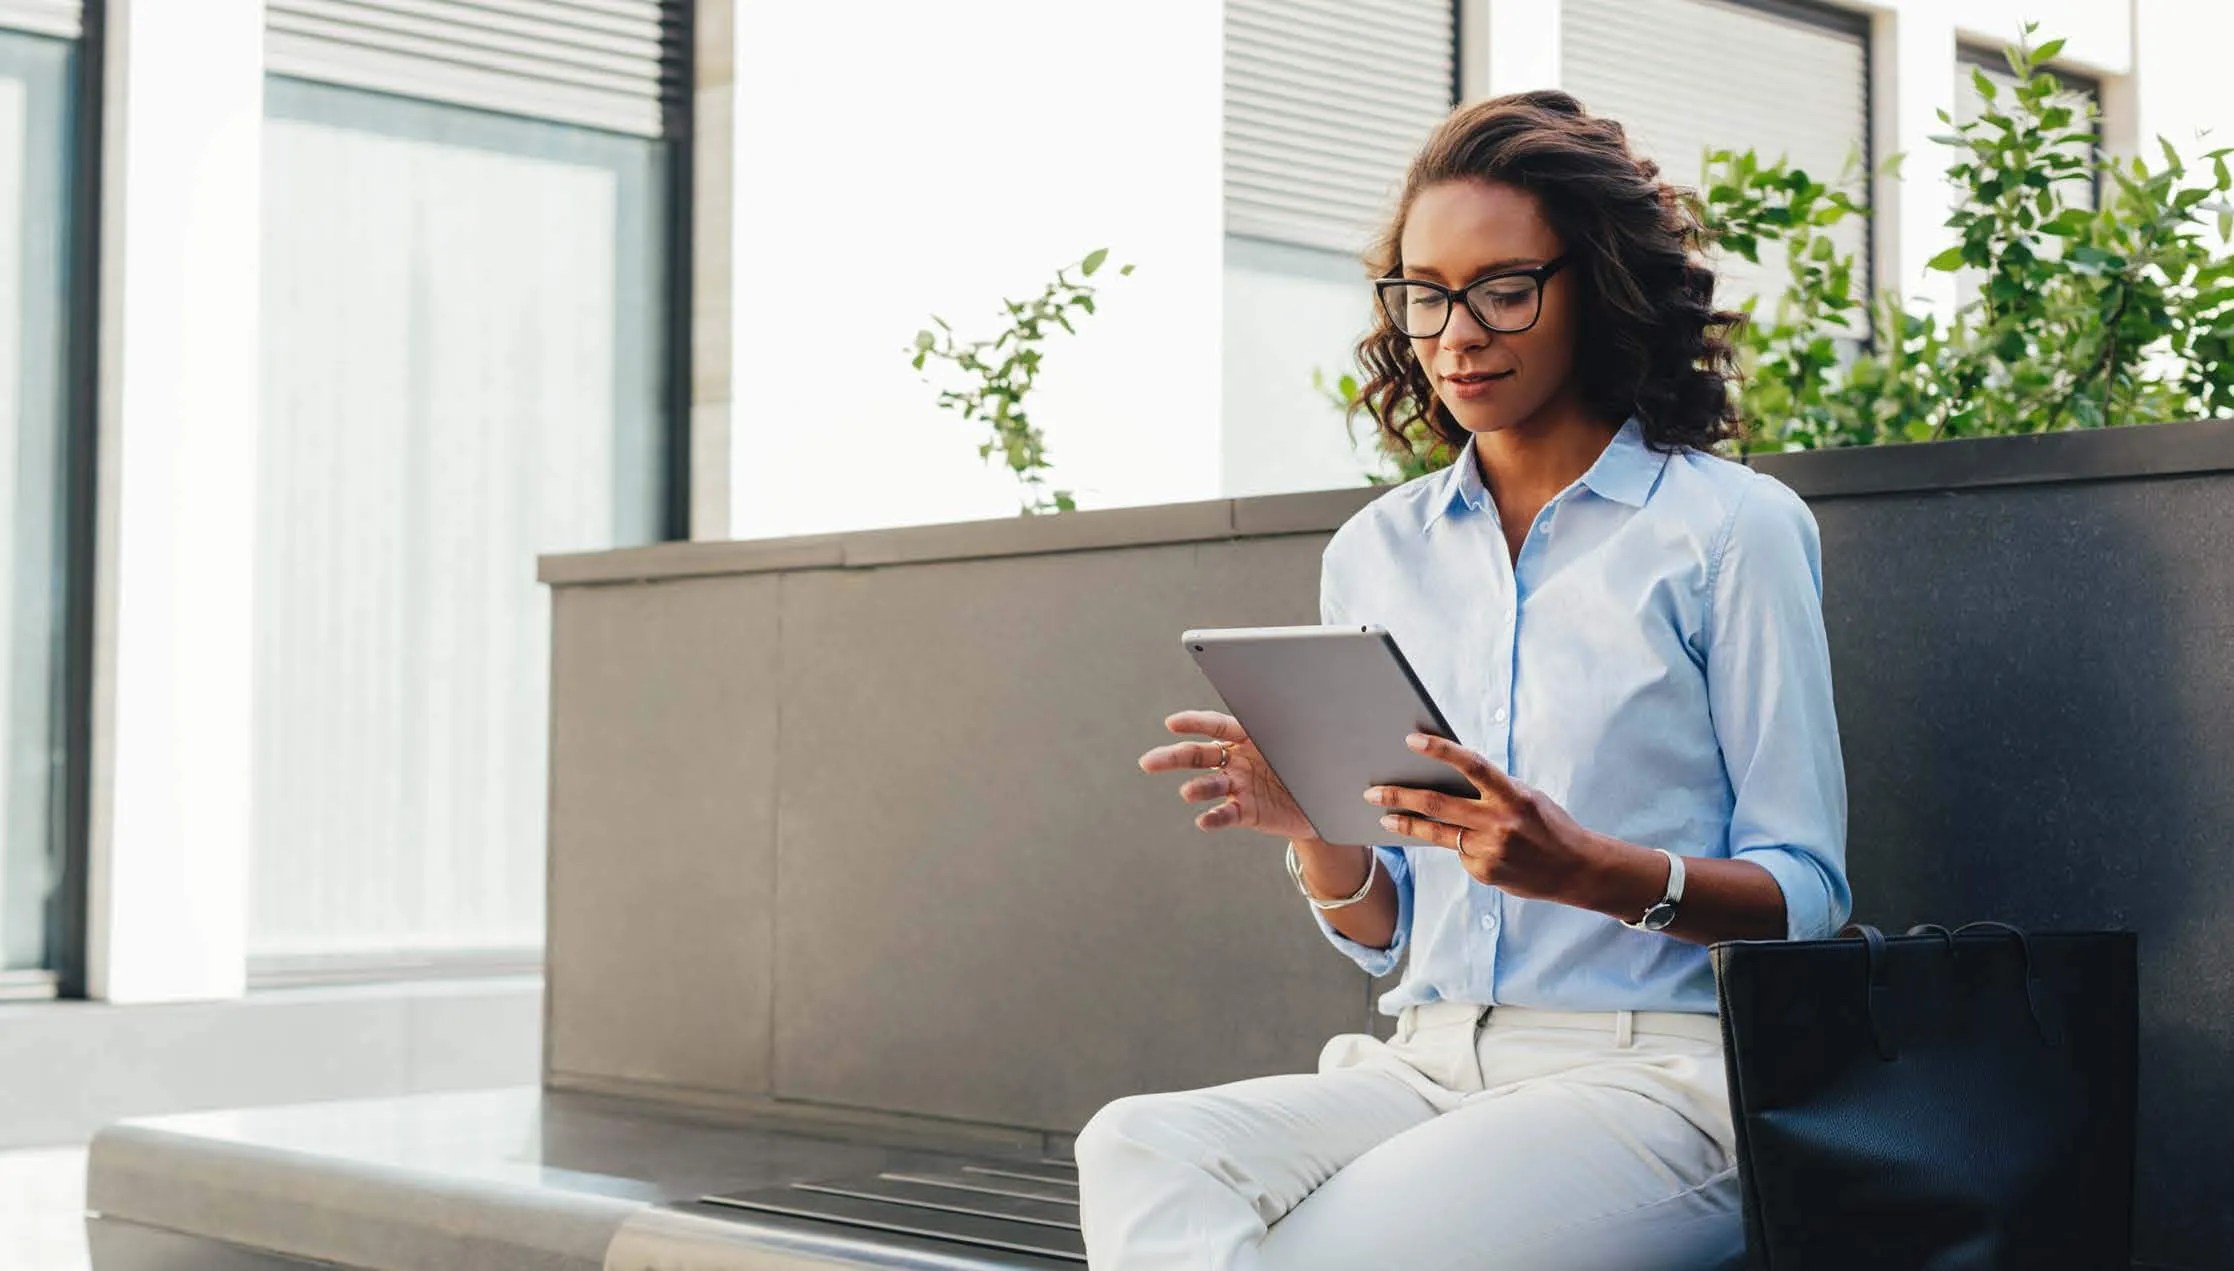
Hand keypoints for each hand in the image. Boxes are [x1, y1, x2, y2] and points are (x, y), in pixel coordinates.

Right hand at [1138, 710, 1317, 842]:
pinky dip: (1214, 817)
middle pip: (1198, 755)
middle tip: (1149, 762)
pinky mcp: (1246, 812)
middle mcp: (1237, 760)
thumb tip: (1315, 708)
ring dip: (1197, 789)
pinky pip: (1226, 814)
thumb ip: (1304, 726)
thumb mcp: (1312, 739)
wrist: (1325, 802)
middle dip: (1173, 757)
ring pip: (1210, 785)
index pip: (1217, 725)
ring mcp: (1239, 786)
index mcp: (1249, 736)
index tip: (1172, 724)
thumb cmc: (1314, 763)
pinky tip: (1204, 820)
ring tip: (1188, 792)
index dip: (1195, 723)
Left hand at [1365, 732, 1609, 902]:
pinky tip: (1470, 845)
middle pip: (1438, 804)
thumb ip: (1491, 790)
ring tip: (1385, 817)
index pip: (1472, 766)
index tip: (1411, 740)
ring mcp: (1489, 851)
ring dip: (1406, 824)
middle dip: (1399, 796)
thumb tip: (1447, 779)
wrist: (1577, 870)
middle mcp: (1499, 823)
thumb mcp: (1526, 798)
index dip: (1441, 751)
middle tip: (1372, 791)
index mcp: (1513, 796)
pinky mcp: (1484, 873)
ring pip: (1437, 834)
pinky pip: (1460, 853)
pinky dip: (1459, 845)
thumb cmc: (1549, 825)